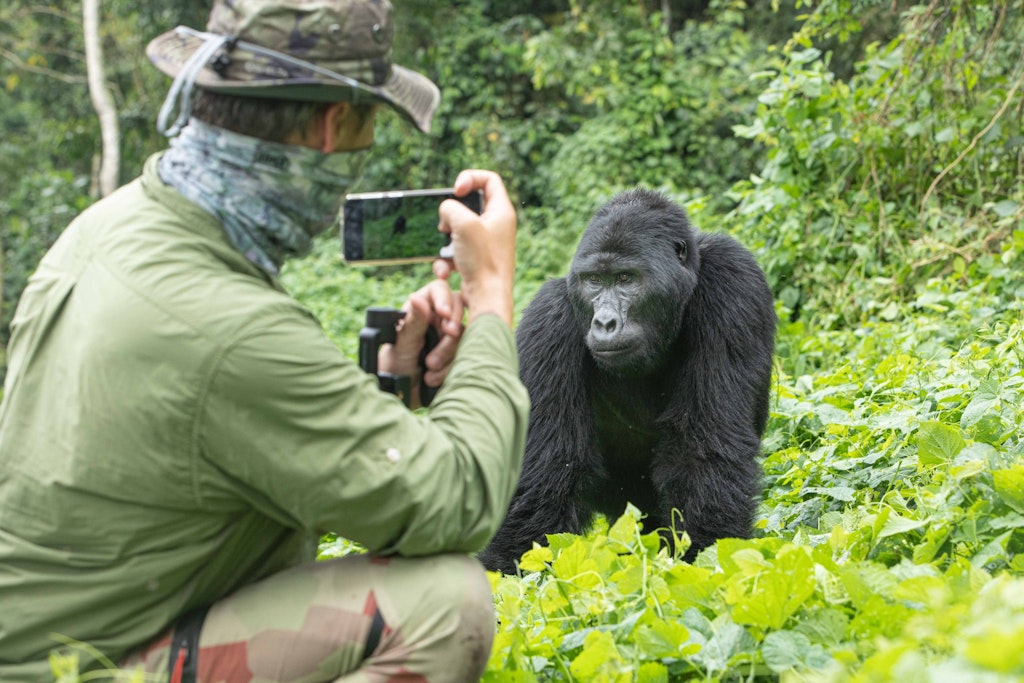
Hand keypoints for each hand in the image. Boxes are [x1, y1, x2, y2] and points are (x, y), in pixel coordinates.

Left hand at [378, 279, 464, 406]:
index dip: (445, 300)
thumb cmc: (394, 365)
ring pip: (463, 336)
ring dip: (447, 354)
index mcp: (422, 308)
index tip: (444, 315)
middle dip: (449, 335)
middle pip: (458, 312)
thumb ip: (414, 321)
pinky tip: (433, 377)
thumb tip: (417, 297)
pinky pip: (465, 354)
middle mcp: (438, 319)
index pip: (439, 289)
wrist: (400, 394)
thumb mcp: (403, 343)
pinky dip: (450, 368)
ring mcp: (450, 336)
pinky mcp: (458, 354)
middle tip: (442, 344)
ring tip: (428, 367)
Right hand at [435, 170, 516, 325]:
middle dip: (450, 214)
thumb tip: (446, 214)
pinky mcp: (474, 260)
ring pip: (457, 230)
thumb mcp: (463, 224)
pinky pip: (454, 251)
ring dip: (445, 240)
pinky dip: (446, 259)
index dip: (469, 178)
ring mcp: (485, 243)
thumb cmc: (483, 263)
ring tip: (447, 251)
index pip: (489, 179)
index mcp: (501, 211)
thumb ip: (450, 208)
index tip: (456, 190)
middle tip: (447, 224)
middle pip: (468, 205)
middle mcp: (496, 226)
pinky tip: (446, 270)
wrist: (487, 299)